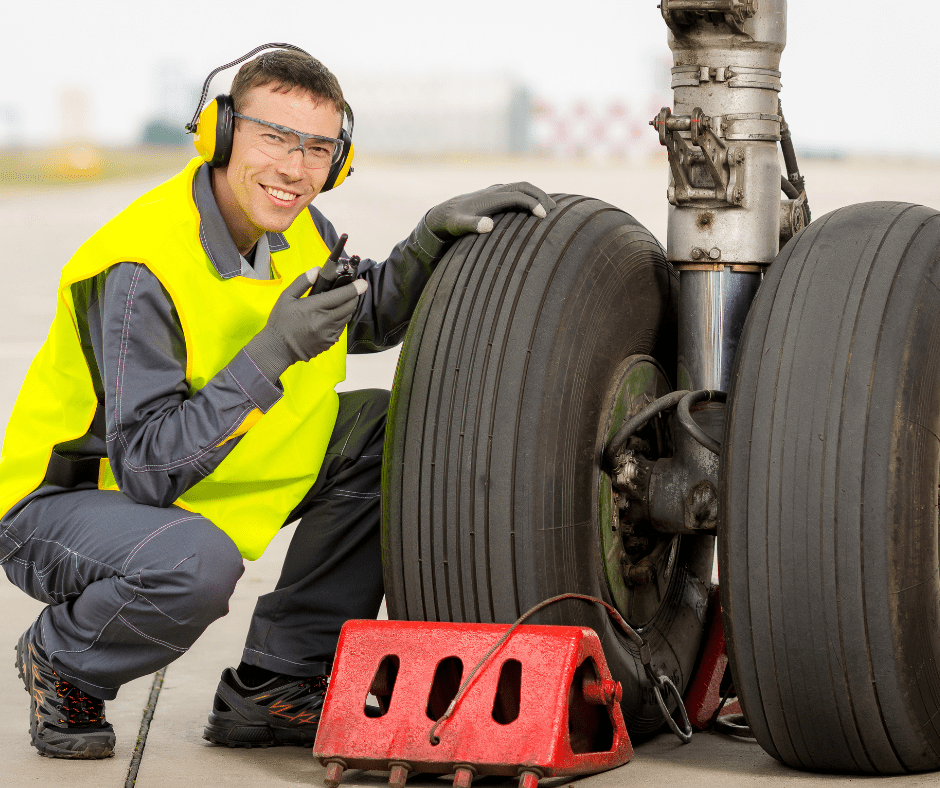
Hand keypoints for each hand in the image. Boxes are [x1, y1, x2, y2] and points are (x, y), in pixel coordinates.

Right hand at [245, 270, 367, 381]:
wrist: (278, 349)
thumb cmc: (280, 322)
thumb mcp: (286, 297)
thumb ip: (302, 282)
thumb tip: (317, 270)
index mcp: (314, 308)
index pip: (340, 295)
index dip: (354, 288)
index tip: (362, 282)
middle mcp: (324, 321)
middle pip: (349, 306)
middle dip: (354, 297)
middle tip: (354, 290)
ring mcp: (329, 334)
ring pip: (347, 317)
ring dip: (348, 308)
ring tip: (343, 301)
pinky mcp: (330, 342)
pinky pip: (341, 328)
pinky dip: (340, 320)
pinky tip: (332, 316)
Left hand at [425, 183, 556, 236]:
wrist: (445, 212)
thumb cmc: (454, 222)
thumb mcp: (461, 226)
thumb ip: (474, 225)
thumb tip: (489, 226)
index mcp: (492, 197)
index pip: (518, 196)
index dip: (532, 204)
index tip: (543, 216)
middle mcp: (496, 190)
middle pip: (524, 186)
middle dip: (541, 195)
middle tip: (554, 210)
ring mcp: (497, 191)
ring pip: (523, 186)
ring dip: (538, 194)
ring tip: (551, 208)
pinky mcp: (497, 194)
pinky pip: (518, 191)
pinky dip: (530, 195)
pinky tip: (536, 207)